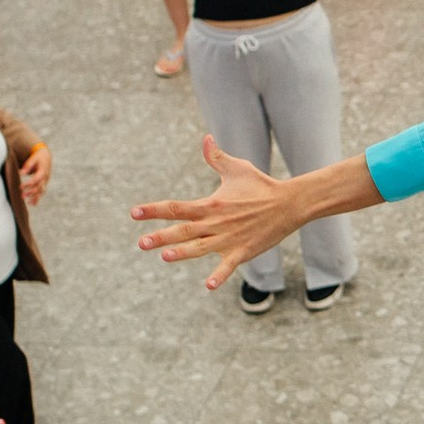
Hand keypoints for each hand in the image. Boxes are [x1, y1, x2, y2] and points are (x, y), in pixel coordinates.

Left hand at [18, 144, 50, 204]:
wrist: (46, 156)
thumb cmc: (38, 157)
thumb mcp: (33, 159)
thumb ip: (27, 166)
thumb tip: (21, 173)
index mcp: (43, 171)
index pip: (36, 180)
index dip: (28, 184)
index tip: (20, 187)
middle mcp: (46, 177)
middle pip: (39, 187)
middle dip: (31, 192)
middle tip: (22, 196)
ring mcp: (46, 181)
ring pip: (41, 191)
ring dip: (35, 197)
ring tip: (28, 203)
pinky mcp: (44, 183)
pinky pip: (41, 191)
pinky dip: (38, 198)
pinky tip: (33, 204)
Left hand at [136, 136, 309, 289]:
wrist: (289, 203)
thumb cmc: (261, 185)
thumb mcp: (238, 169)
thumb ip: (217, 157)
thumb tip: (206, 138)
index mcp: (211, 204)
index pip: (177, 207)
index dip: (154, 210)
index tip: (134, 213)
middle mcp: (217, 222)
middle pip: (184, 230)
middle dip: (161, 236)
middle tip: (141, 243)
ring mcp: (229, 238)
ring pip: (200, 247)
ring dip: (183, 252)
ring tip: (165, 256)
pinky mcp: (243, 250)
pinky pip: (229, 265)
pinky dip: (220, 275)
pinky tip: (209, 285)